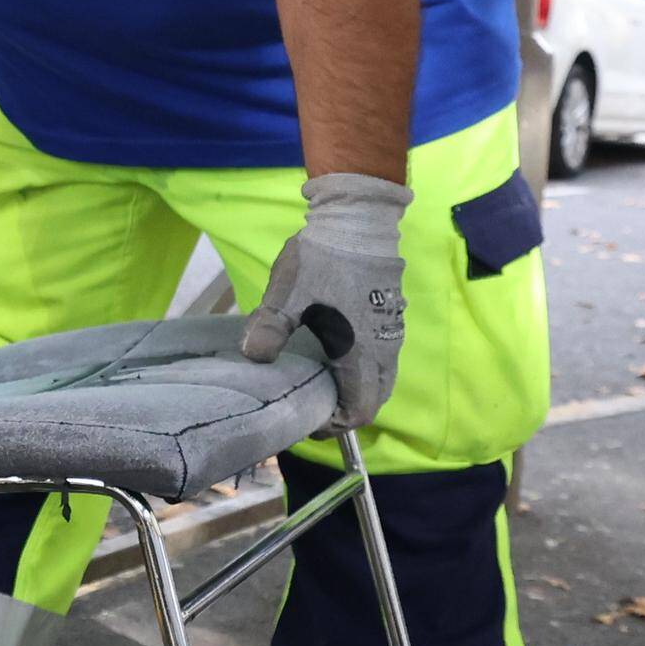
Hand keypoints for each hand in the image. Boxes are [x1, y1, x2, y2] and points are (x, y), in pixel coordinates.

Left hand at [244, 170, 411, 432]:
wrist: (358, 219)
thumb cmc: (323, 259)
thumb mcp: (287, 294)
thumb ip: (270, 328)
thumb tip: (253, 357)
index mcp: (361, 353)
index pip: (360, 410)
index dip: (336, 426)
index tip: (309, 420)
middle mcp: (383, 349)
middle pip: (376, 400)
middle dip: (348, 411)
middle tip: (314, 407)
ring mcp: (391, 332)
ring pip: (383, 379)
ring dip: (358, 390)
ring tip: (323, 385)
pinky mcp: (390, 317)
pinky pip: (384, 359)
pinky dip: (365, 371)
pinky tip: (336, 357)